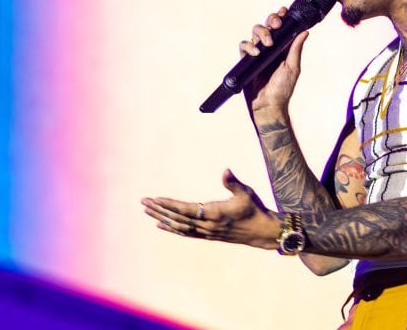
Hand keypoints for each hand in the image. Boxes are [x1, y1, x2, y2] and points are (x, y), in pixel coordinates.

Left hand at [141, 169, 280, 249]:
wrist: (262, 231)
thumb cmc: (254, 208)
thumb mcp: (246, 193)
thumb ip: (233, 182)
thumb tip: (225, 170)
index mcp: (215, 214)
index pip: (186, 209)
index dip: (170, 204)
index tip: (156, 199)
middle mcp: (208, 226)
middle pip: (178, 218)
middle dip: (160, 210)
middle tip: (143, 202)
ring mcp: (207, 232)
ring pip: (179, 226)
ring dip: (162, 218)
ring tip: (147, 211)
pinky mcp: (208, 236)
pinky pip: (186, 233)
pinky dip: (172, 228)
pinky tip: (161, 225)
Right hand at [238, 7, 308, 113]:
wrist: (268, 104)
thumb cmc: (282, 88)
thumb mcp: (293, 67)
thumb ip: (296, 49)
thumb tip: (305, 31)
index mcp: (282, 47)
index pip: (280, 27)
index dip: (280, 16)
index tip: (283, 12)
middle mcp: (269, 47)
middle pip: (266, 25)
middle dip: (271, 20)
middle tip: (276, 25)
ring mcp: (257, 52)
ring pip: (254, 32)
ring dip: (261, 33)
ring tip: (267, 44)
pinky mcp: (247, 60)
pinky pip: (244, 46)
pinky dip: (248, 46)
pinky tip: (256, 53)